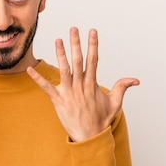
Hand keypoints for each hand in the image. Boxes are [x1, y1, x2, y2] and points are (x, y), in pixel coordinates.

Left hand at [27, 27, 138, 141]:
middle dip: (76, 44)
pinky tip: (29, 69)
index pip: (93, 60)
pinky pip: (46, 88)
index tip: (92, 32)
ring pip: (64, 70)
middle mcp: (80, 86)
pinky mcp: (58, 100)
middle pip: (78, 61)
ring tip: (58, 40)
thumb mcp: (115, 102)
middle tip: (73, 29)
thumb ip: (122, 87)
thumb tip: (136, 80)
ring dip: (60, 54)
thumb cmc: (101, 119)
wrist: (90, 136)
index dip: (93, 45)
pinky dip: (38, 78)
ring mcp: (69, 92)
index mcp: (92, 84)